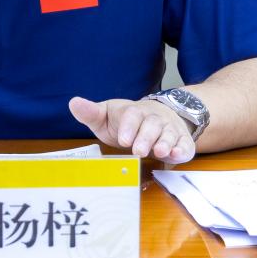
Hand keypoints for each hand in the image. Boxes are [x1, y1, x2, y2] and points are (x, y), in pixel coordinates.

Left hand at [68, 96, 194, 163]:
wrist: (158, 116)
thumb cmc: (125, 122)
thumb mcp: (106, 116)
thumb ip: (90, 113)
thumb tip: (72, 102)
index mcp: (133, 112)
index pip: (131, 115)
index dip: (129, 126)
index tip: (123, 139)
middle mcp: (153, 118)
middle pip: (152, 124)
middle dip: (145, 137)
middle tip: (138, 151)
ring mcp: (168, 129)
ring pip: (169, 133)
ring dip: (165, 142)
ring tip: (159, 152)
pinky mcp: (181, 141)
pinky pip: (184, 144)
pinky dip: (182, 149)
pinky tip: (176, 155)